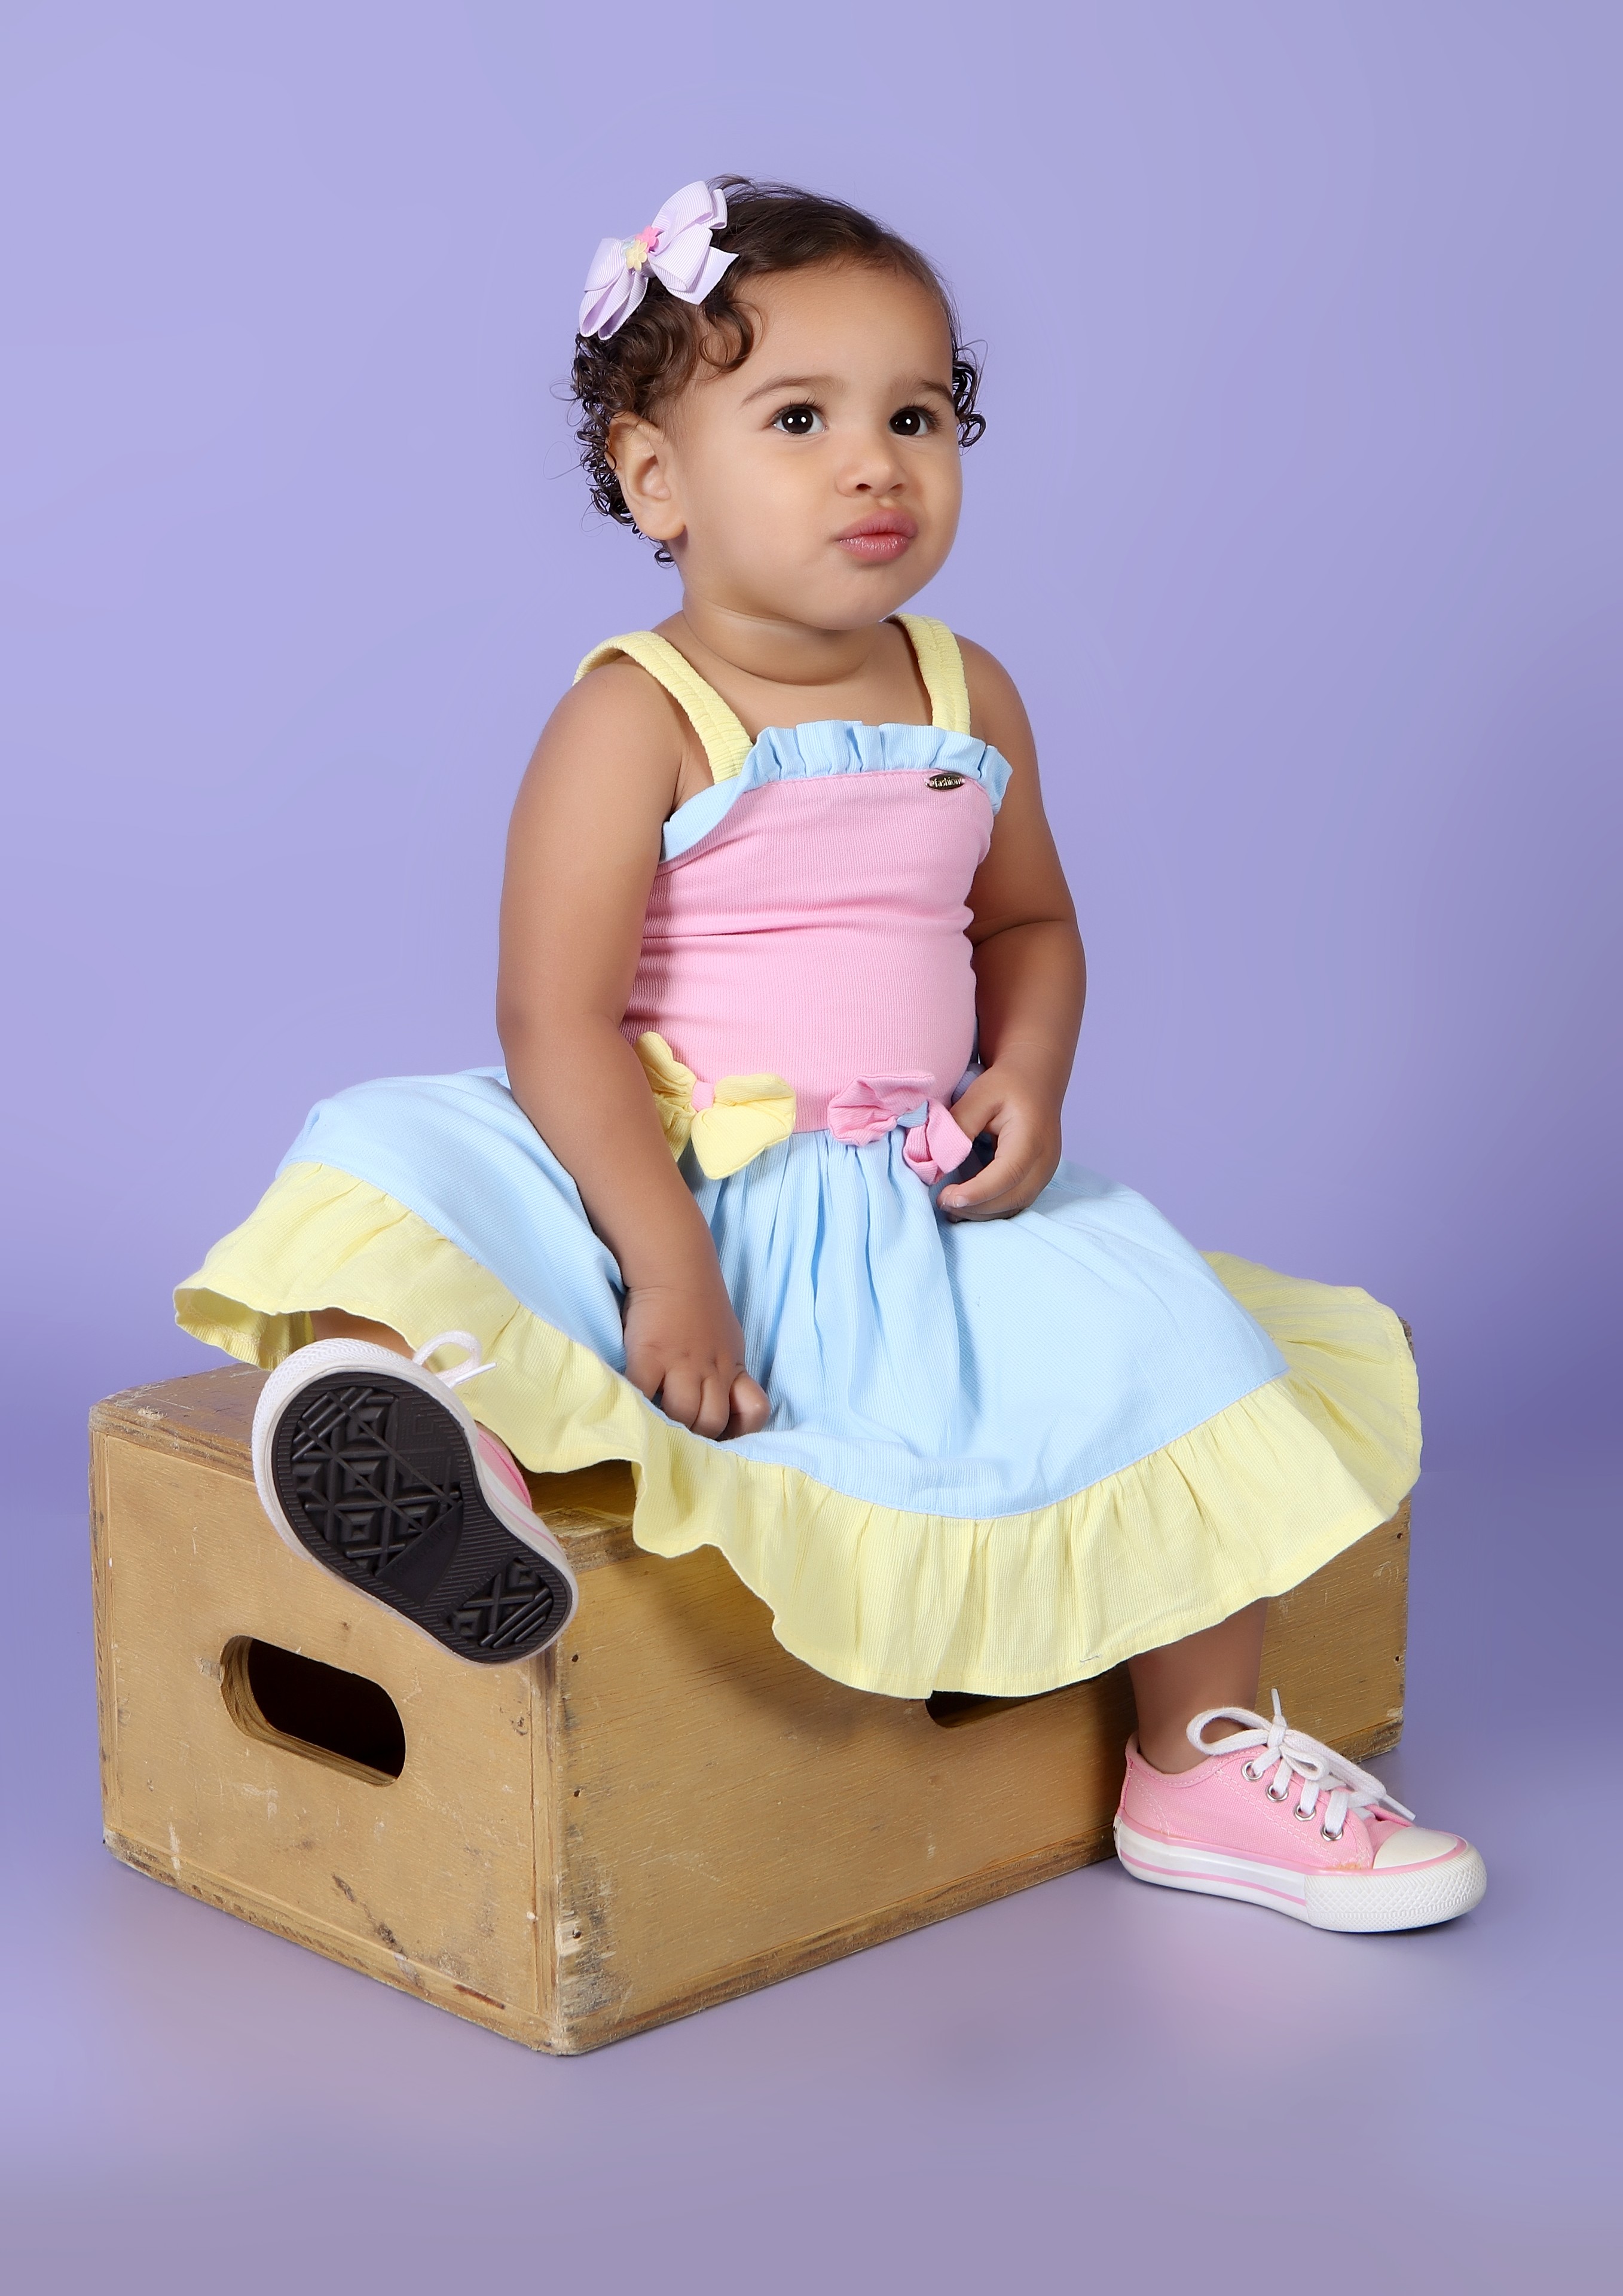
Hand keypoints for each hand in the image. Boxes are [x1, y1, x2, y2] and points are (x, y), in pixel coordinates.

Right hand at [623, 1275, 769, 1438]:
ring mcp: (682, 1363)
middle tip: (677, 1432)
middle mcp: (713, 1369)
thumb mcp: (727, 1339)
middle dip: (696, 1434)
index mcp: (733, 1366)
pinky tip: (631, 1405)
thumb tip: (714, 1402)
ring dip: (666, 1423)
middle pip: (712, 1421)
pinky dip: (636, 1405)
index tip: (720, 1432)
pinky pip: (643, 1394)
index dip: (740, 1429)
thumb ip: (724, 1371)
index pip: (754, 1411)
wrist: (675, 1266)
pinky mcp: (650, 1354)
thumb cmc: (699, 1302)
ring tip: (652, 1420)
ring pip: (683, 1415)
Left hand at [937, 1059, 1061, 1221]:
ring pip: (1015, 1206)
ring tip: (950, 1205)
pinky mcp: (1039, 1178)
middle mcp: (1045, 1160)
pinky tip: (967, 1204)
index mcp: (1032, 1137)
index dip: (977, 1192)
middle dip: (975, 1208)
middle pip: (1013, 1198)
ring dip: (982, 1213)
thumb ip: (959, 1126)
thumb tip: (938, 1160)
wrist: (1035, 1080)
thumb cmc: (1007, 1084)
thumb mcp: (979, 1095)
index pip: (1007, 1174)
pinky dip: (991, 1208)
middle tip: (942, 1202)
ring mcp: (1045, 1172)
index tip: (946, 1197)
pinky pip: (1016, 1202)